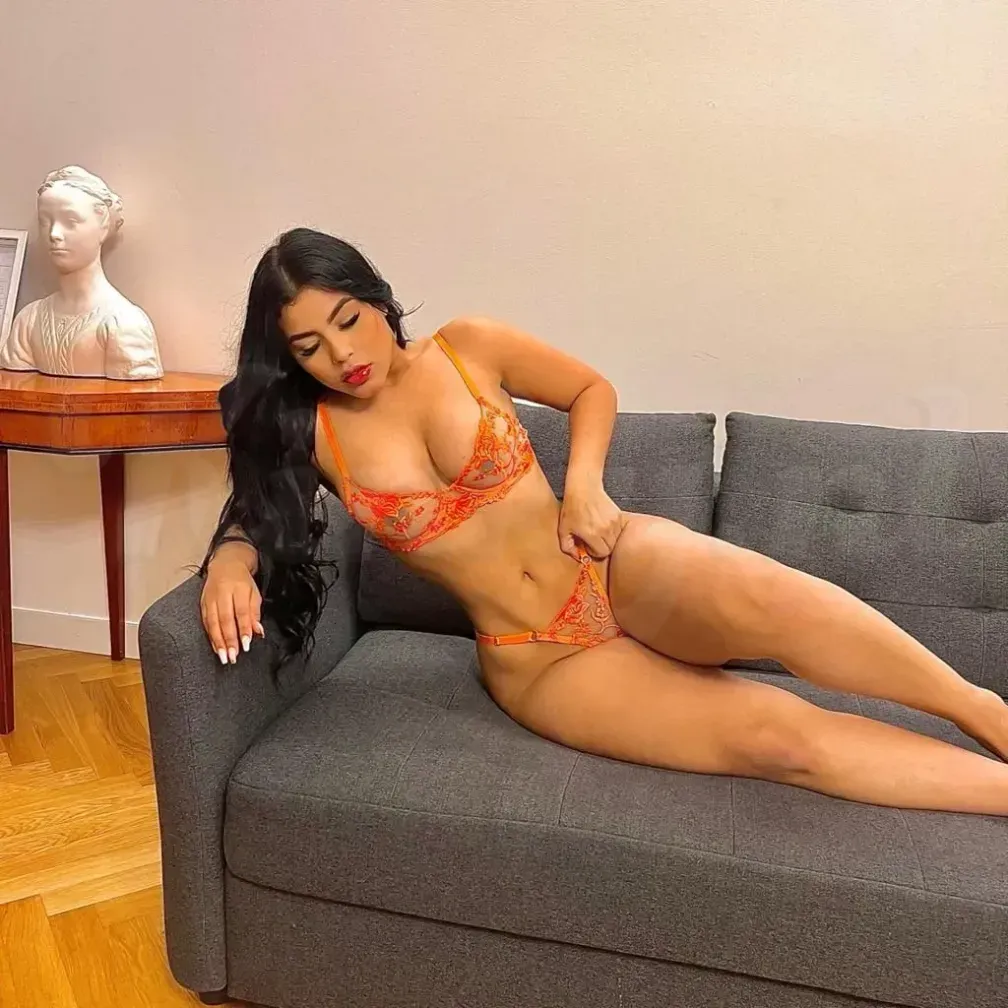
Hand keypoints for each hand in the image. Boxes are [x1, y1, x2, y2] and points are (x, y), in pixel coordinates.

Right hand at [200, 544, 263, 664]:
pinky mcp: (203, 603)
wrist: (225, 564)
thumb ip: (255, 613)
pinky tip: (215, 647)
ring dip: (218, 641)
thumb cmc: (242, 581)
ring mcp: (211, 598)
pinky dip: (210, 636)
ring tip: (223, 656)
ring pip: (213, 622)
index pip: (241, 612)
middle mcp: (223, 593)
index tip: (245, 644)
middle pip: (225, 619)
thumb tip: (258, 631)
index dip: (243, 629)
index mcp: (239, 589)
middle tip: (233, 656)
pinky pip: (205, 622)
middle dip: (229, 640)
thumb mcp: (254, 593)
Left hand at [558, 477, 623, 559]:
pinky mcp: (619, 515)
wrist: (584, 487)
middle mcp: (606, 529)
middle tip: (592, 539)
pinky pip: (618, 530)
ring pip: (615, 539)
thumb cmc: (572, 507)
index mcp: (592, 534)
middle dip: (601, 546)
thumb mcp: (563, 528)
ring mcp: (614, 522)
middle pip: (610, 548)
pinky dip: (611, 530)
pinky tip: (601, 523)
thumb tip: (577, 556)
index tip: (587, 545)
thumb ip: (567, 546)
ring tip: (596, 530)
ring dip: (607, 539)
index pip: (602, 553)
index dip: (594, 551)